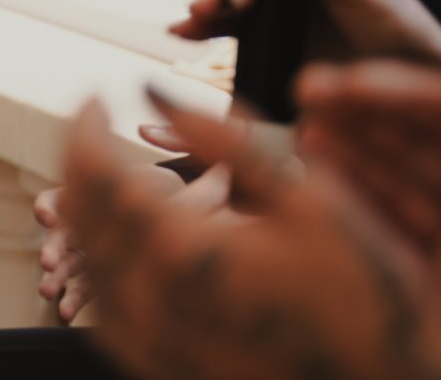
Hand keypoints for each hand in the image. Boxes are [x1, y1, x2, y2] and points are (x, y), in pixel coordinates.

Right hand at [36, 162, 231, 321]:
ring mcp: (93, 253)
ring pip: (68, 264)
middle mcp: (92, 222)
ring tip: (49, 291)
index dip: (52, 205)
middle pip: (63, 233)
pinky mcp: (100, 280)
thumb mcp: (194, 199)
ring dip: (56, 277)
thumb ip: (201, 190)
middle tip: (49, 261)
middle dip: (53, 247)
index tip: (49, 216)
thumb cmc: (186, 210)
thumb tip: (218, 172)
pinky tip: (66, 313)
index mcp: (101, 197)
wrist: (183, 237)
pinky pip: (83, 288)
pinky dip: (73, 299)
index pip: (66, 197)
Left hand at [62, 95, 436, 379]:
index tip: (96, 96)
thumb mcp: (307, 199)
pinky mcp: (159, 368)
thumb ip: (223, 138)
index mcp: (184, 251)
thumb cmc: (362, 291)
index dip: (83, 123)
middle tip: (95, 125)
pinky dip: (102, 261)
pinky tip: (124, 237)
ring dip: (84, 208)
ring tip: (108, 172)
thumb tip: (150, 89)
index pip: (94, 171)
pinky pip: (105, 305)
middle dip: (78, 157)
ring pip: (85, 259)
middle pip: (79, 211)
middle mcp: (153, 302)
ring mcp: (152, 344)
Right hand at [294, 50, 440, 378]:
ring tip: (306, 125)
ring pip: (392, 177)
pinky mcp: (432, 276)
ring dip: (346, 146)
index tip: (356, 80)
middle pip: (413, 138)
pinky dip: (349, 198)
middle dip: (359, 110)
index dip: (401, 91)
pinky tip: (319, 174)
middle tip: (311, 89)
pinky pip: (384, 225)